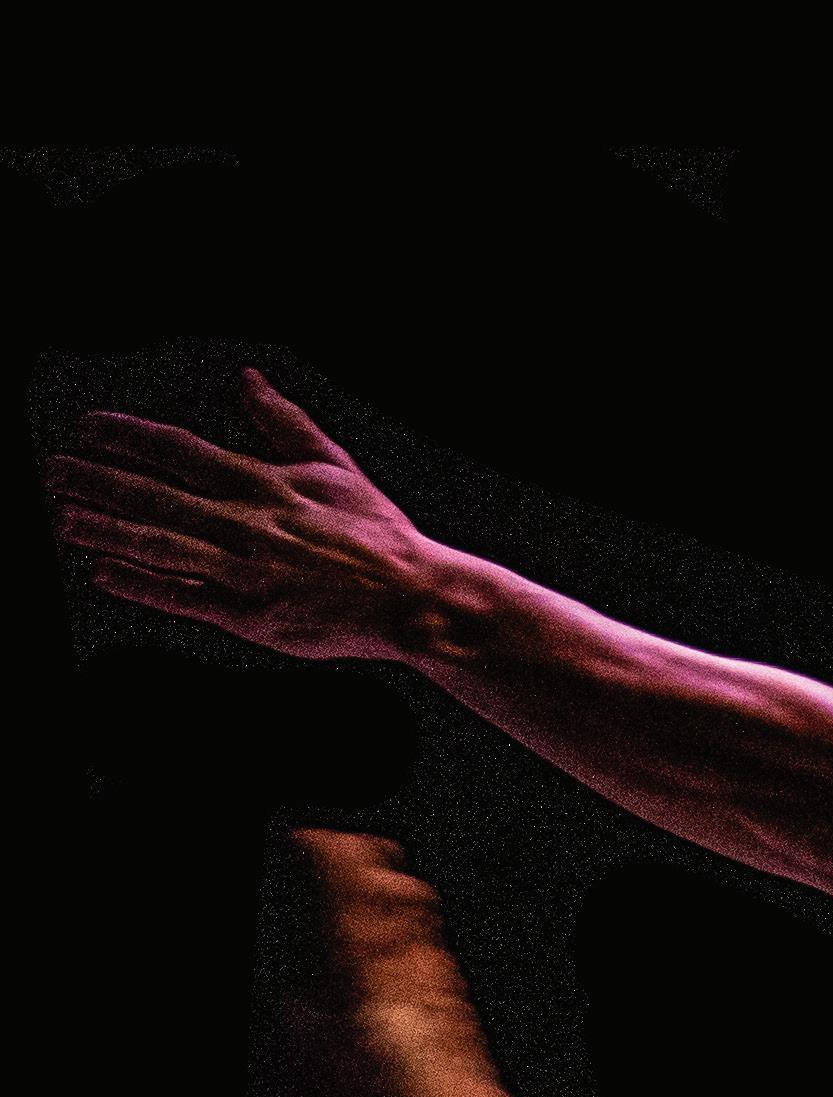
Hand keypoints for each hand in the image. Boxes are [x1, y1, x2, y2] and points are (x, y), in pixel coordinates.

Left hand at [46, 369, 445, 661]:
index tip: (88, 430)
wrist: (415, 598)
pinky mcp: (253, 615)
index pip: (178, 451)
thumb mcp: (333, 466)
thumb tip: (246, 383)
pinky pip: (185, 596)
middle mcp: (247, 522)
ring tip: (63, 519)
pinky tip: (104, 573)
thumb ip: (283, 423)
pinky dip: (142, 585)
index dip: (127, 438)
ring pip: (161, 545)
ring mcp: (247, 571)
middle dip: (97, 482)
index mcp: (263, 481)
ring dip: (106, 530)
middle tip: (54, 471)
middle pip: (155, 495)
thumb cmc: (378, 534)